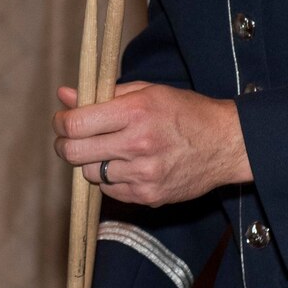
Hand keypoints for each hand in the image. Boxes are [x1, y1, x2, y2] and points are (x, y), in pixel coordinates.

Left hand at [54, 81, 250, 206]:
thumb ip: (103, 94)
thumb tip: (64, 95)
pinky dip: (110, 179)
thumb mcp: (148, 92)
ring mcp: (143, 174)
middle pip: (74, 153)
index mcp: (135, 112)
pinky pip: (110, 191)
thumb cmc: (186, 112)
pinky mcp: (148, 196)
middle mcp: (138, 145)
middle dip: (64, 145)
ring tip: (108, 150)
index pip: (76, 124)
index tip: (62, 120)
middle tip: (69, 139)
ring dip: (91, 162)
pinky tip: (126, 166)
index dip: (61, 122)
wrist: (227, 144)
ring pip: (90, 173)